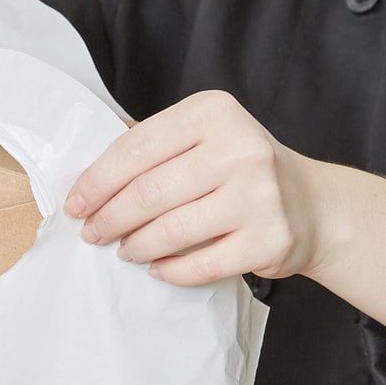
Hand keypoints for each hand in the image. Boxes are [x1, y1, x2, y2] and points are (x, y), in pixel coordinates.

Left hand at [64, 90, 325, 285]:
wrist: (311, 204)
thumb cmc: (238, 171)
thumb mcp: (202, 139)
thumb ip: (153, 151)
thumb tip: (86, 189)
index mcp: (213, 113)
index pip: (136, 147)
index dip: (97, 181)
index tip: (74, 205)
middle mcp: (241, 148)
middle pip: (149, 192)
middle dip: (109, 218)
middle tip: (93, 234)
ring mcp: (259, 196)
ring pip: (171, 231)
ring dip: (136, 246)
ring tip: (124, 250)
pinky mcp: (269, 240)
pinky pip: (200, 265)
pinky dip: (169, 271)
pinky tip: (157, 268)